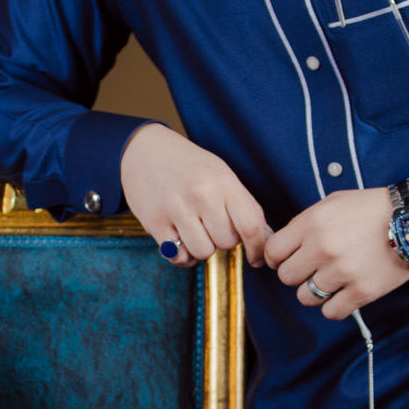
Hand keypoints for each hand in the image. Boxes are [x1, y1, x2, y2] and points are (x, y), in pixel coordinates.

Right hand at [120, 123, 270, 268]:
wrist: (144, 150)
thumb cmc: (188, 165)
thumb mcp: (221, 174)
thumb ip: (243, 204)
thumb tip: (263, 237)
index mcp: (223, 181)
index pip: (251, 225)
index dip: (258, 247)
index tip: (257, 257)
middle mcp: (200, 195)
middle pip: (227, 242)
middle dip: (224, 239)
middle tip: (212, 224)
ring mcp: (176, 209)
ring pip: (203, 252)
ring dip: (202, 247)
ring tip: (195, 229)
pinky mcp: (155, 222)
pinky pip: (178, 256)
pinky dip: (182, 254)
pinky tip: (180, 238)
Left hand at [265, 186, 408, 319]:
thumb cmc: (372, 209)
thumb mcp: (333, 203)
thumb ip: (305, 222)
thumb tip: (284, 244)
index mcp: (312, 224)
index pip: (273, 252)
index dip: (277, 258)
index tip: (286, 260)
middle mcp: (323, 248)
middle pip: (286, 277)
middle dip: (296, 274)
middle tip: (312, 269)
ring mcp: (342, 272)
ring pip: (305, 297)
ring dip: (315, 292)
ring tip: (331, 281)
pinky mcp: (362, 291)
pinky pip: (331, 312)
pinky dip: (334, 306)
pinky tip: (343, 294)